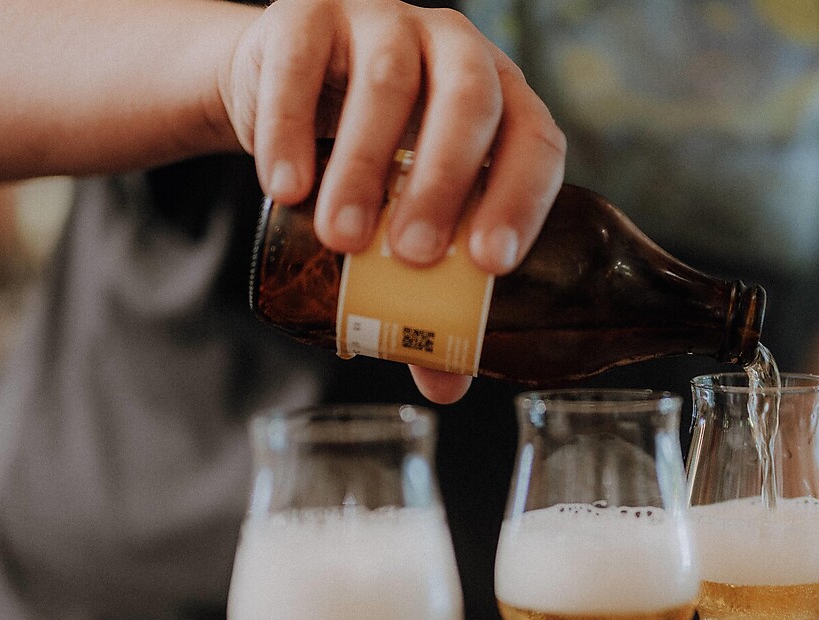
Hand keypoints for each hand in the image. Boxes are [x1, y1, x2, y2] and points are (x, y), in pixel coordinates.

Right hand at [221, 0, 561, 402]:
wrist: (282, 93)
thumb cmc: (372, 168)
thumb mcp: (405, 221)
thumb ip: (429, 294)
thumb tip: (445, 384)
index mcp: (502, 102)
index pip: (536, 140)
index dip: (522, 198)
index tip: (490, 263)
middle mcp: (454, 50)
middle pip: (469, 101)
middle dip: (443, 181)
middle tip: (412, 255)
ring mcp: (381, 21)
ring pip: (386, 81)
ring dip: (363, 165)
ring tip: (342, 238)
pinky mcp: (306, 15)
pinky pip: (299, 61)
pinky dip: (289, 129)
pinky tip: (285, 190)